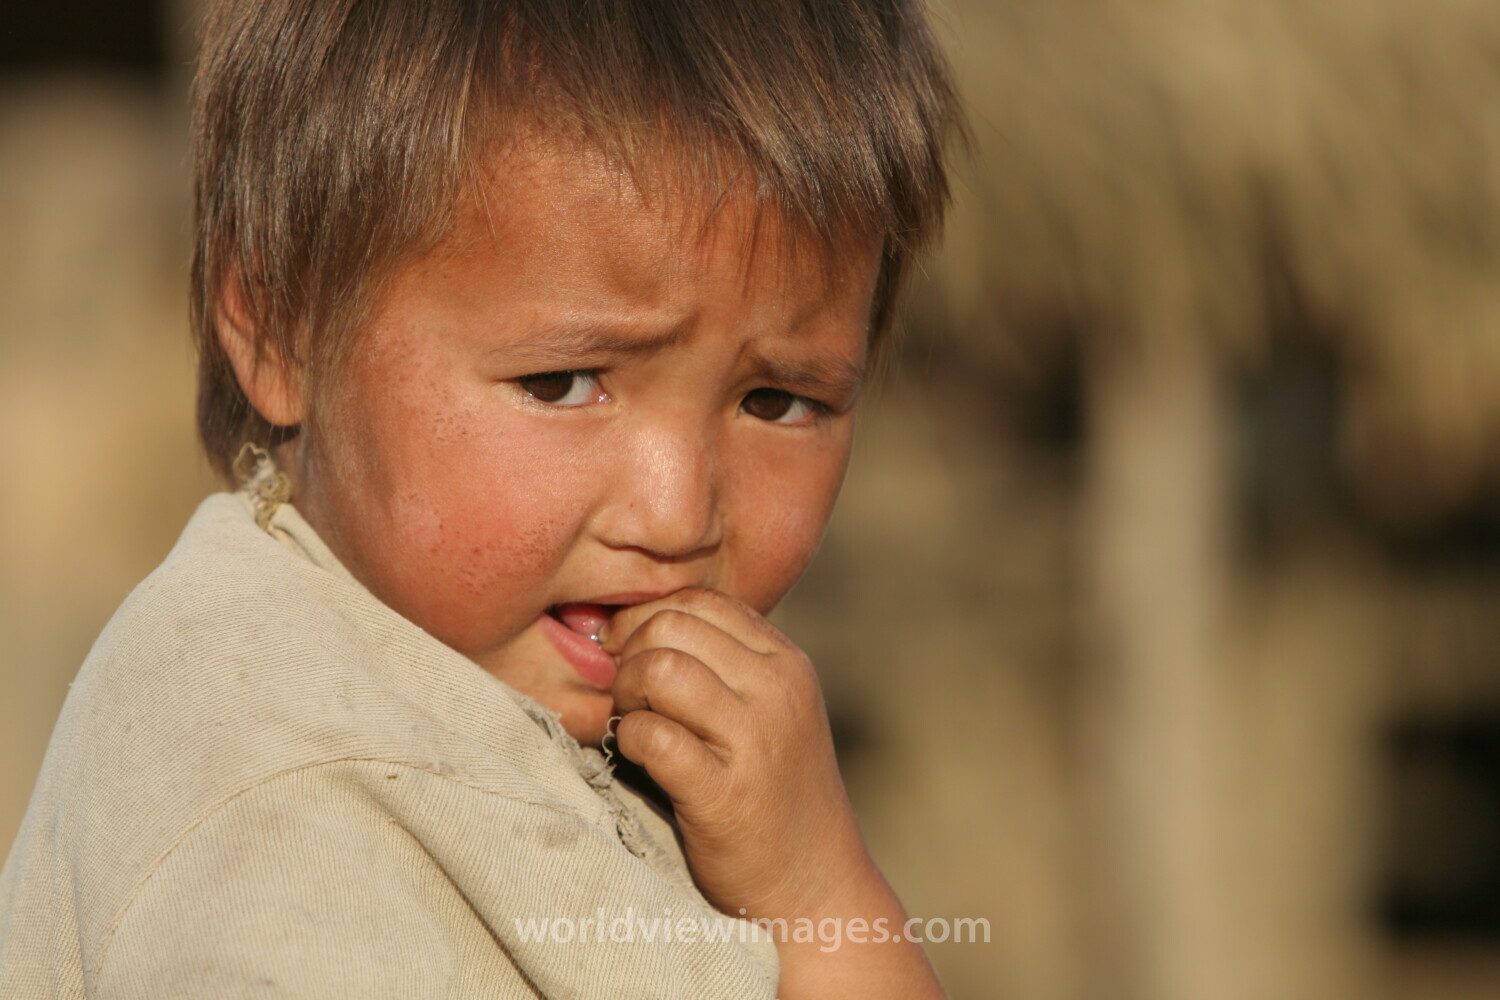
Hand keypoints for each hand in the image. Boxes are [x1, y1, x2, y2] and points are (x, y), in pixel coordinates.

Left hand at [601, 587, 946, 998]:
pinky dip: (628, 739)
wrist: (815, 889)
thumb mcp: (770, 712)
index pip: (700, 599)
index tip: (629, 653)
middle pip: (672, 626)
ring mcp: (756, 741)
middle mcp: (778, 691)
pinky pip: (653, 736)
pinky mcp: (727, 794)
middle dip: (631, 654)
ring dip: (627, 693)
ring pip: (660, 670)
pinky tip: (639, 756)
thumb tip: (630, 624)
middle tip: (628, 695)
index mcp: (787, 662)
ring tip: (633, 721)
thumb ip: (722, 665)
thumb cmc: (774, 795)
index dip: (648, 617)